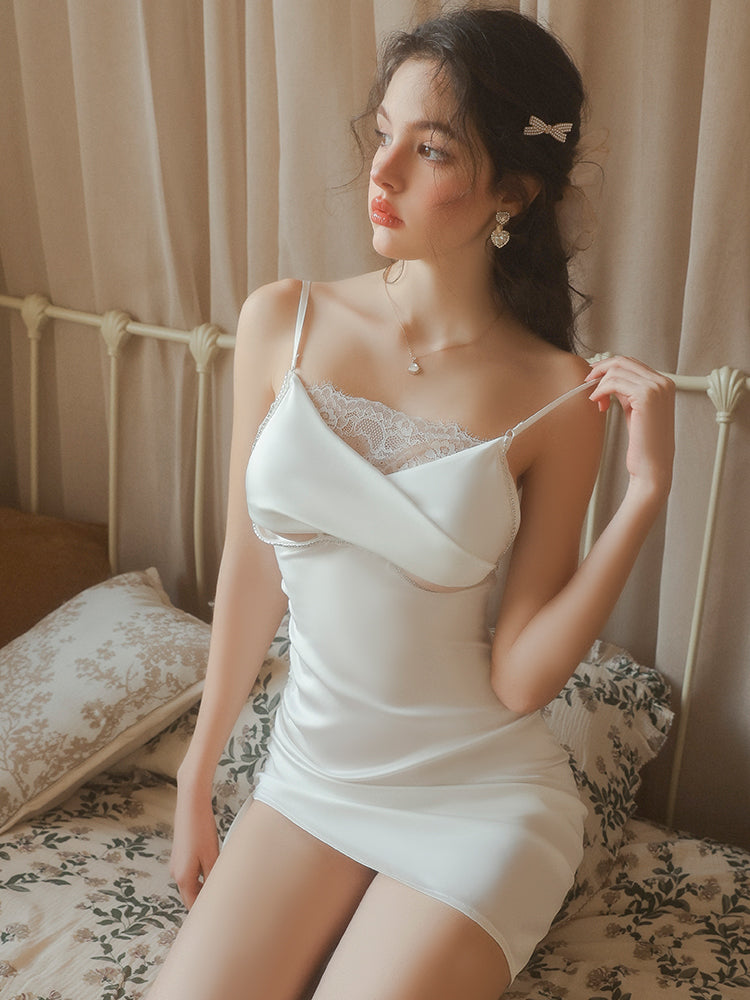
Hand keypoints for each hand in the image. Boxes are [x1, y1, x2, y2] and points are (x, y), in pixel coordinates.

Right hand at [169, 780, 219, 908]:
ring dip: (203, 885)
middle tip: (222, 904)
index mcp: (183, 878)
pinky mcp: (180, 853)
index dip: (204, 913)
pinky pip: (190, 871)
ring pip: (191, 882)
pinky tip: (213, 868)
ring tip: (221, 885)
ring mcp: (176, 863)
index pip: (192, 905)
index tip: (218, 918)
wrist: (191, 805)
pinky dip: (200, 874)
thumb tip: (216, 895)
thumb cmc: (202, 830)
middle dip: (204, 900)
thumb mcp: (211, 856)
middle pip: (190, 895)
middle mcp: (176, 873)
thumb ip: (212, 879)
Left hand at [586, 355, 674, 503]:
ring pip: (616, 370)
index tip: (593, 378)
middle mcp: (663, 382)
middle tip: (587, 383)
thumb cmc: (644, 443)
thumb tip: (607, 378)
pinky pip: (614, 382)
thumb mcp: (635, 410)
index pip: (631, 363)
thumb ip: (627, 392)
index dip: (608, 368)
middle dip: (601, 370)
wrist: (652, 466)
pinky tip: (598, 402)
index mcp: (663, 384)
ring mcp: (656, 387)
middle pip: (623, 361)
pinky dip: (601, 389)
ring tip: (596, 401)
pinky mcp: (646, 396)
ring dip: (599, 383)